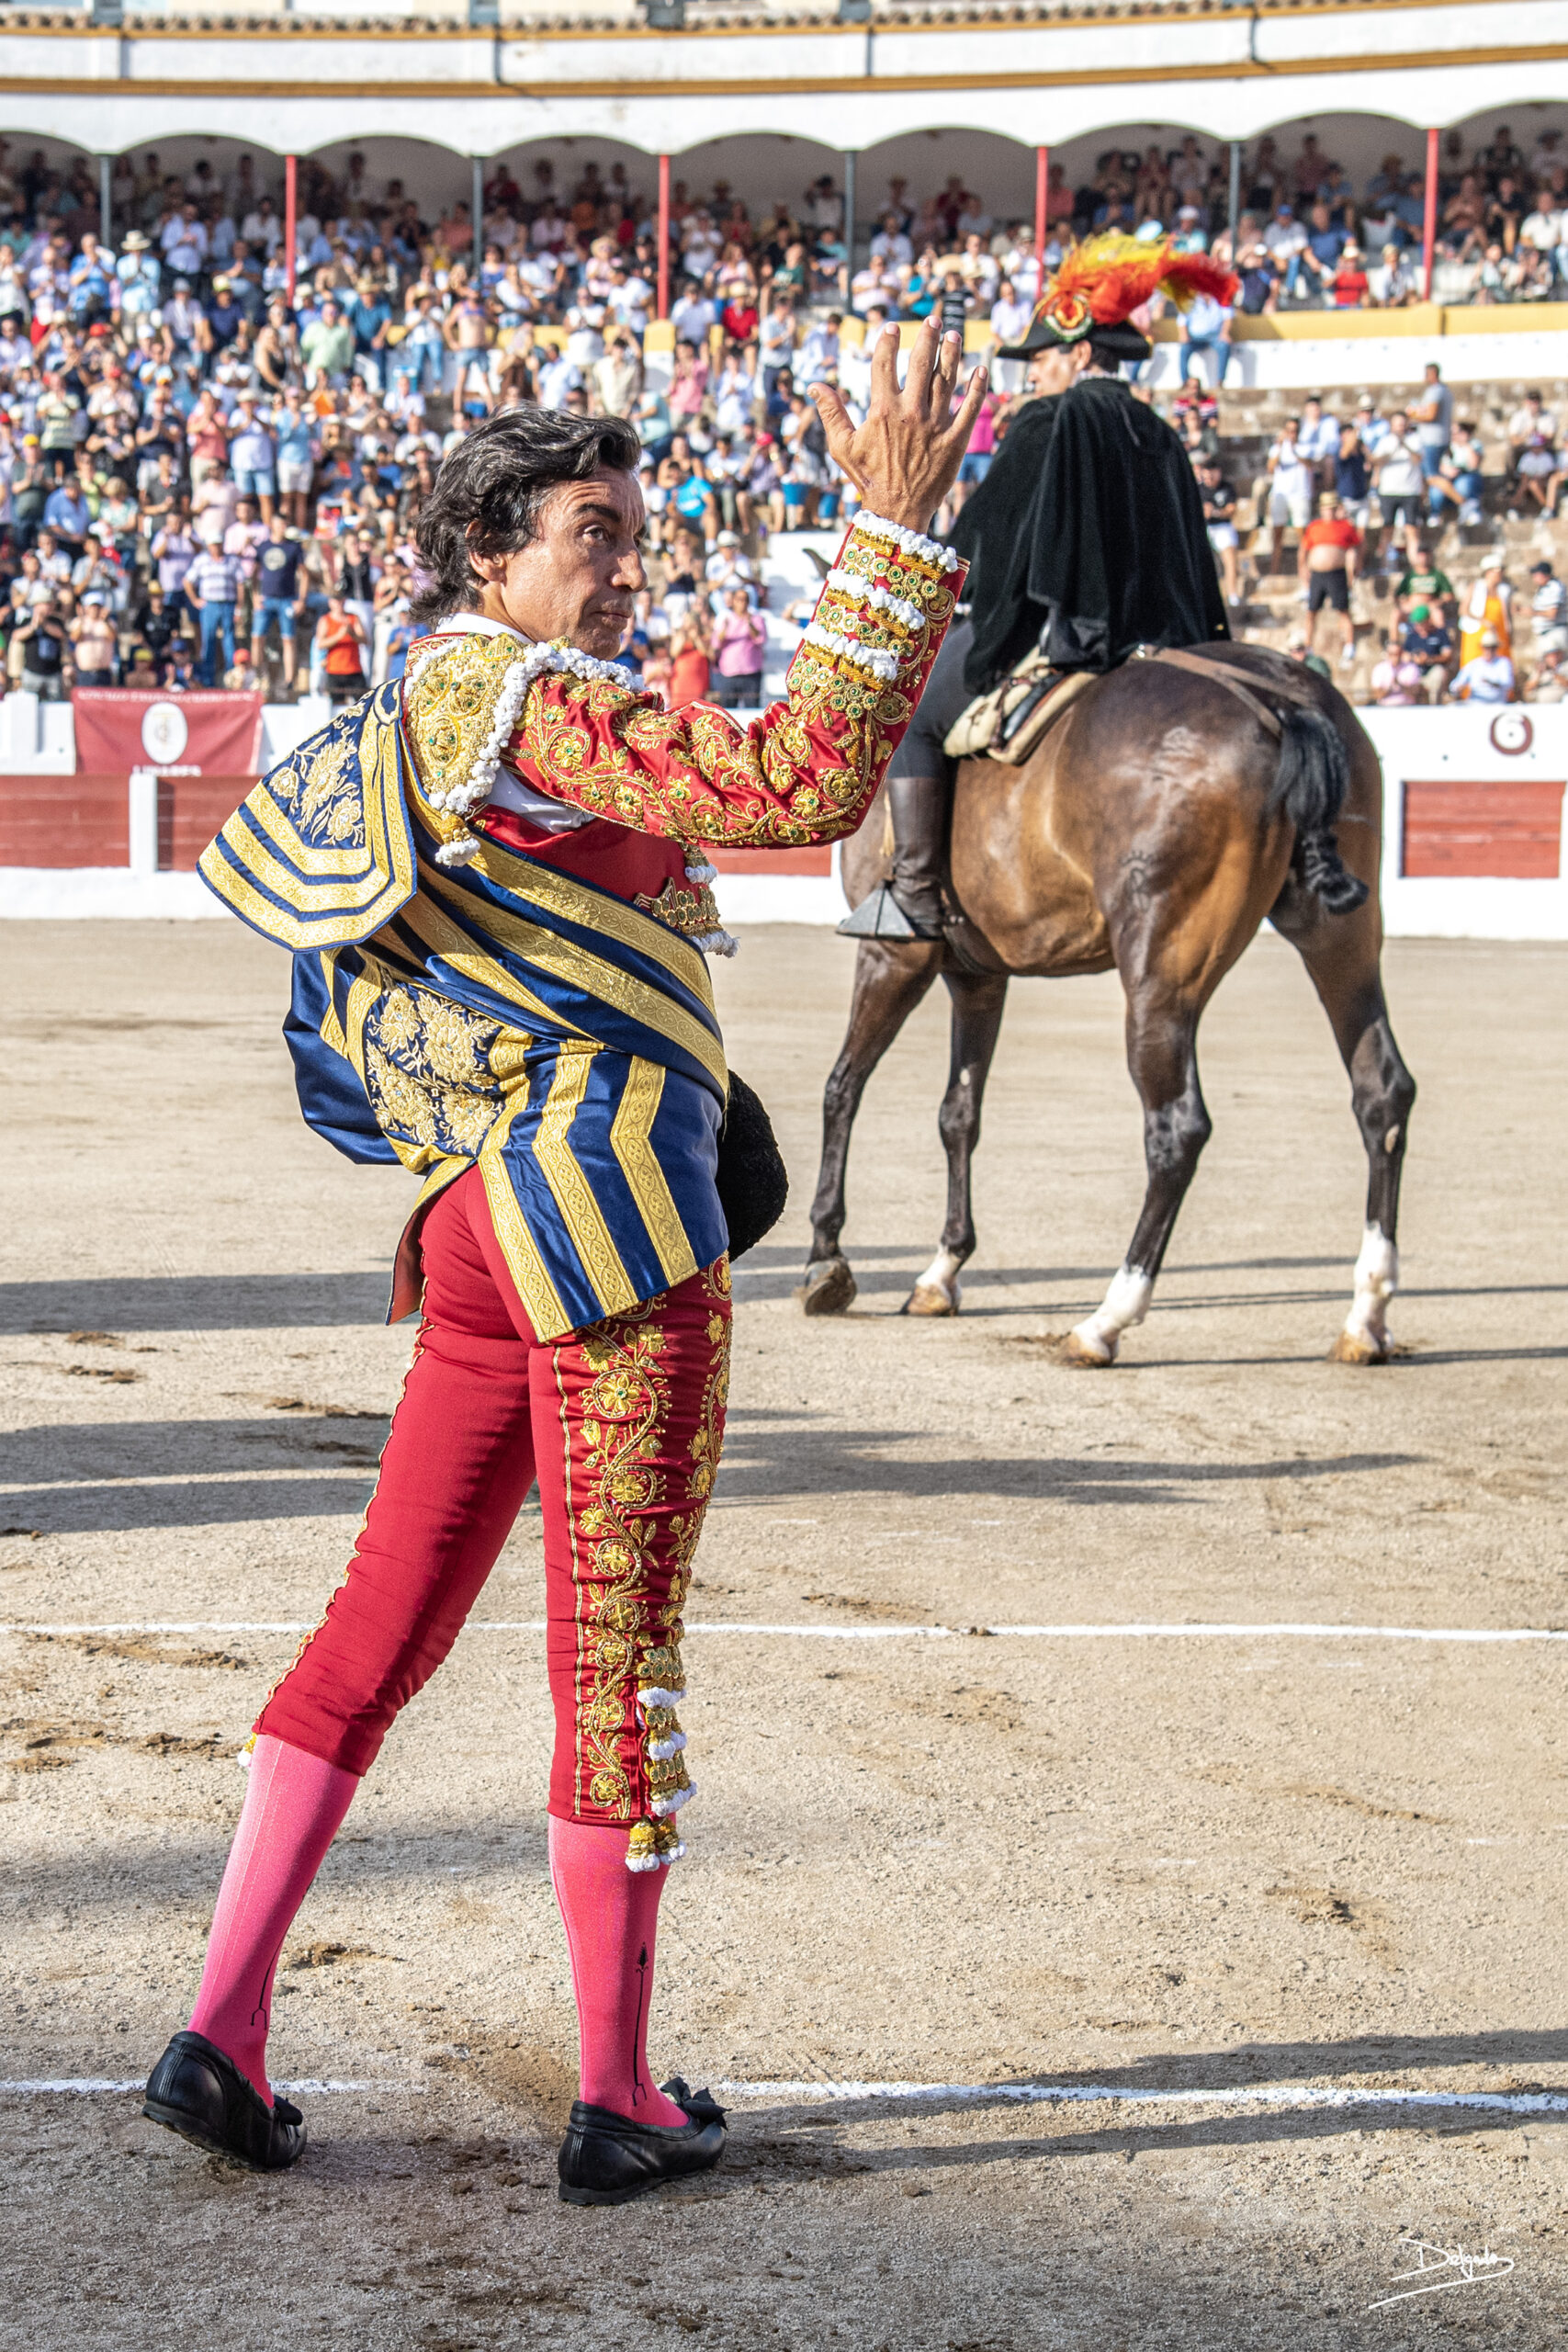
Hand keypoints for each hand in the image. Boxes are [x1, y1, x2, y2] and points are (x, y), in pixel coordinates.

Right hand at [809, 315, 988, 532]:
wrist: (897, 512)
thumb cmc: (867, 479)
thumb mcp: (843, 447)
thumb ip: (831, 413)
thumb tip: (815, 385)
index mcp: (883, 410)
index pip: (885, 365)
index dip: (888, 342)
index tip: (893, 328)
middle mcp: (911, 412)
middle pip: (922, 363)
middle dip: (928, 337)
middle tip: (934, 320)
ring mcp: (935, 425)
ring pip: (947, 379)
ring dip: (952, 353)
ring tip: (954, 336)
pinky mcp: (955, 440)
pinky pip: (970, 408)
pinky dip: (978, 387)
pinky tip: (981, 369)